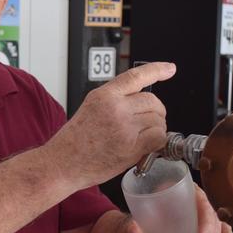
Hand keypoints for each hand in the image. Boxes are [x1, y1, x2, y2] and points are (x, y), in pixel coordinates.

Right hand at [44, 62, 175, 189]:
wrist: (62, 163)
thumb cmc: (73, 142)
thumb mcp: (90, 109)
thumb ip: (114, 101)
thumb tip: (139, 103)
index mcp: (103, 96)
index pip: (136, 76)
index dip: (157, 70)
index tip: (169, 68)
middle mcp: (115, 108)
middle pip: (153, 102)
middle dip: (156, 113)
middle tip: (148, 123)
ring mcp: (124, 127)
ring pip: (158, 121)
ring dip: (156, 129)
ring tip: (140, 138)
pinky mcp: (131, 147)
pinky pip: (158, 138)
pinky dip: (157, 142)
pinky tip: (145, 147)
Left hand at [126, 184, 232, 232]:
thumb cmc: (136, 227)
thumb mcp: (132, 228)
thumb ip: (133, 228)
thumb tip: (135, 229)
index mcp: (171, 190)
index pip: (194, 195)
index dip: (203, 212)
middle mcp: (185, 199)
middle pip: (206, 209)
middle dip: (211, 229)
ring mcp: (193, 213)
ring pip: (214, 219)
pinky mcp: (198, 227)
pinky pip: (218, 229)